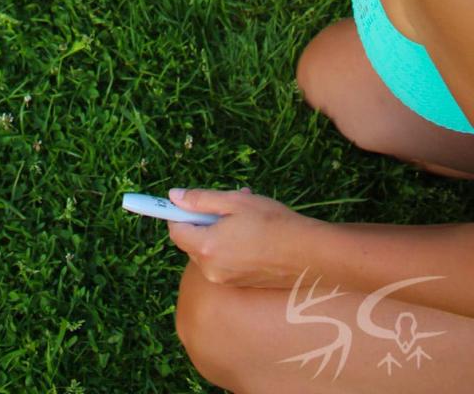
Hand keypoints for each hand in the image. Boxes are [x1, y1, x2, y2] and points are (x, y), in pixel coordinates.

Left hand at [166, 187, 320, 288]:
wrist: (308, 254)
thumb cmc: (272, 223)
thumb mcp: (234, 202)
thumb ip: (200, 199)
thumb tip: (173, 196)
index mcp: (206, 247)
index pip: (175, 230)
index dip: (178, 213)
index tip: (187, 201)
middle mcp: (211, 269)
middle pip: (192, 241)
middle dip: (203, 221)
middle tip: (226, 203)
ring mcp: (226, 280)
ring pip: (209, 250)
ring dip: (218, 231)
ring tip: (244, 213)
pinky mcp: (240, 284)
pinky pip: (224, 261)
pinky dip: (230, 245)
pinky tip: (253, 232)